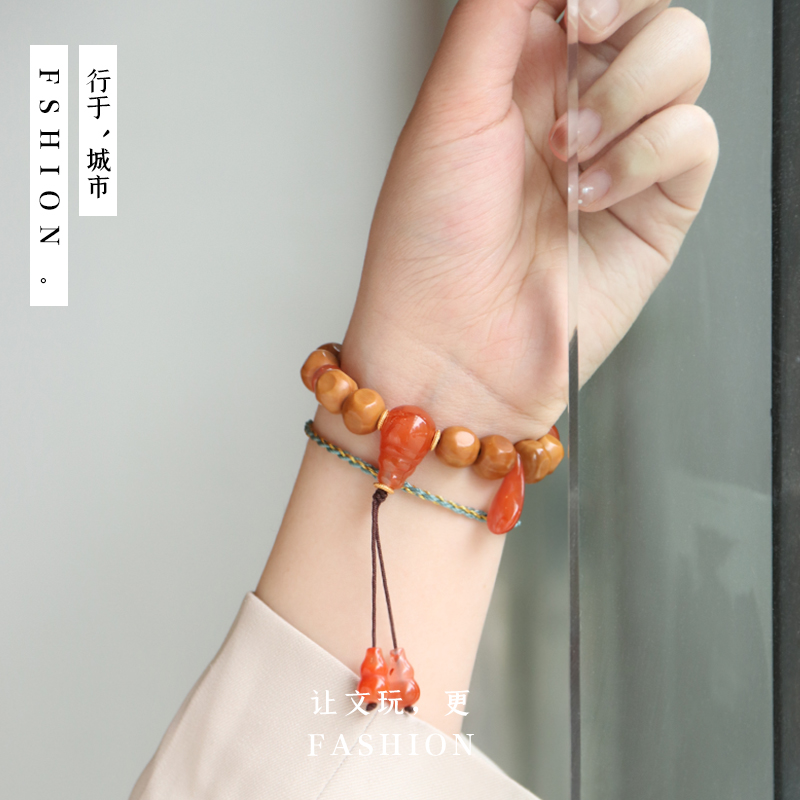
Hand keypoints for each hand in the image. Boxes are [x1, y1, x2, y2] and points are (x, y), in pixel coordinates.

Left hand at [342, 0, 717, 442]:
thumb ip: (495, 17)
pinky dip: (646, 156)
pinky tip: (592, 196)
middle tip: (580, 37)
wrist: (452, 349)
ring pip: (684, 60)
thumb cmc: (429, 250)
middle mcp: (575, 107)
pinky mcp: (656, 206)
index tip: (570, 3)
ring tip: (570, 152)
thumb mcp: (447, 111)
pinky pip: (694, 138)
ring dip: (627, 93)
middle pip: (649, 10)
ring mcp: (619, 154)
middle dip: (621, 12)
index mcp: (519, 76)